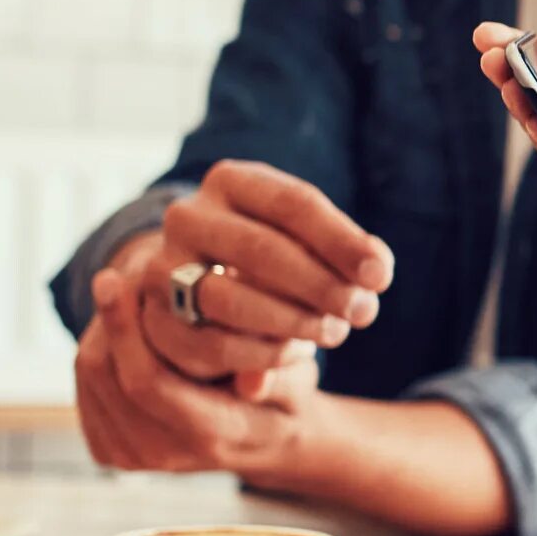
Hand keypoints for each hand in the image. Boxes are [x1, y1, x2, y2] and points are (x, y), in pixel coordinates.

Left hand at [76, 264, 320, 475]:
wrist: (267, 439)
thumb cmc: (286, 392)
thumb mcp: (299, 380)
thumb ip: (281, 377)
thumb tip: (254, 380)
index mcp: (211, 437)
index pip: (147, 383)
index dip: (124, 328)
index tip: (114, 278)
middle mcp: (165, 455)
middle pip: (106, 375)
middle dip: (108, 320)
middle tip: (116, 275)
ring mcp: (133, 458)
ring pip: (90, 377)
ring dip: (102, 330)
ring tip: (125, 295)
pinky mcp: (112, 451)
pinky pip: (86, 388)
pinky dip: (99, 349)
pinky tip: (124, 327)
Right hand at [114, 161, 393, 385]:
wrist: (201, 279)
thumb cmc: (276, 254)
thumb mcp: (309, 239)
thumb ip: (347, 250)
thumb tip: (375, 271)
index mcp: (231, 181)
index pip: (293, 204)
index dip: (342, 242)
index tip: (381, 276)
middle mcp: (188, 216)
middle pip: (260, 249)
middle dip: (320, 285)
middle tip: (363, 311)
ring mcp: (163, 266)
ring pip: (228, 298)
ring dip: (292, 322)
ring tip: (335, 332)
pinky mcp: (156, 319)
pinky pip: (212, 344)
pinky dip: (263, 354)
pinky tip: (297, 352)